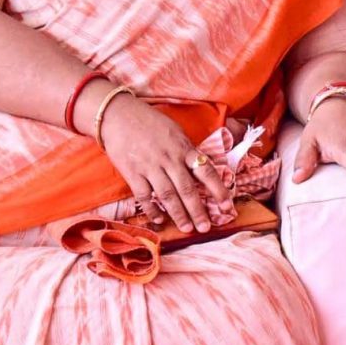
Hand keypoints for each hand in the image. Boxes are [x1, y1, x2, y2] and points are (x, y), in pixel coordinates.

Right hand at [97, 95, 230, 233]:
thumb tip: (201, 168)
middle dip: (198, 211)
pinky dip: (153, 209)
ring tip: (187, 229)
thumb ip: (187, 150)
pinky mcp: (133, 173)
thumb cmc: (150, 122)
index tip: (227, 207)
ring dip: (179, 215)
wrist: (118, 115)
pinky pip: (145, 196)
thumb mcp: (175, 131)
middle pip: (187, 189)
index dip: (218, 190)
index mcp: (183, 148)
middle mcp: (169, 159)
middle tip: (206, 228)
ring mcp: (150, 167)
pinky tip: (159, 220)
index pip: (206, 172)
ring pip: (168, 196)